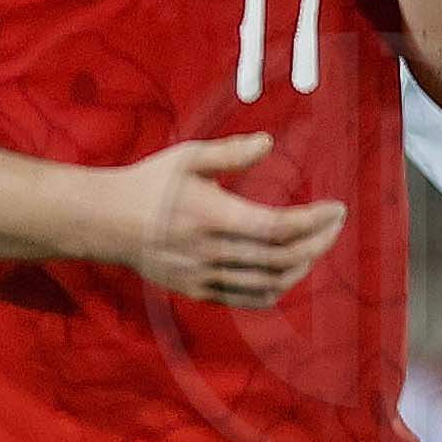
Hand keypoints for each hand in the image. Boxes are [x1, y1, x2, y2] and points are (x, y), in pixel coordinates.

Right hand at [78, 132, 345, 304]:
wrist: (105, 223)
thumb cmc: (149, 184)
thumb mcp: (187, 157)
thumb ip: (231, 152)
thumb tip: (270, 142)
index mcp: (212, 216)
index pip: (278, 227)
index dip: (315, 221)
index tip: (336, 209)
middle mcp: (211, 252)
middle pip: (281, 258)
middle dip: (318, 243)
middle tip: (333, 225)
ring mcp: (204, 276)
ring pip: (269, 284)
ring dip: (302, 267)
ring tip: (316, 246)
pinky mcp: (198, 291)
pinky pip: (247, 299)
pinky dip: (276, 289)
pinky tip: (288, 271)